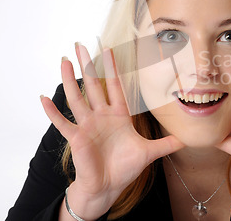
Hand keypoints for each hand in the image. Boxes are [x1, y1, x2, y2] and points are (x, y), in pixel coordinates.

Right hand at [40, 43, 183, 218]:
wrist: (108, 187)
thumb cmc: (125, 168)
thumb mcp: (149, 152)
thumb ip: (166, 143)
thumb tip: (187, 138)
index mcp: (118, 115)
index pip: (114, 86)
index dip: (112, 68)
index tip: (109, 49)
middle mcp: (101, 116)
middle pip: (93, 85)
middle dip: (88, 64)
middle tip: (81, 44)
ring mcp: (87, 126)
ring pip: (77, 98)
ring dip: (70, 80)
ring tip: (64, 60)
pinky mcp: (76, 139)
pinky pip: (62, 123)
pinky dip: (52, 112)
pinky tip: (43, 97)